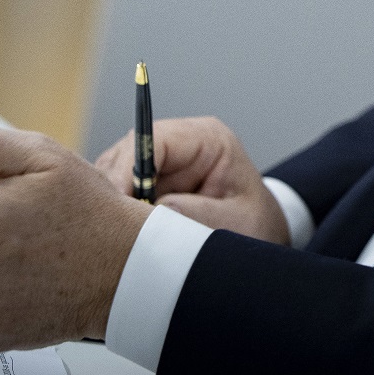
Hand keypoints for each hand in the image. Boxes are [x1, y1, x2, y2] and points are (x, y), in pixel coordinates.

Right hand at [95, 116, 288, 243]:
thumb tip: (156, 210)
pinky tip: (119, 232)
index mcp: (207, 139)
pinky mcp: (148, 181)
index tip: (118, 199)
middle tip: (112, 222)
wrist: (261, 235)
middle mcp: (179, 143)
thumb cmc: (256, 226)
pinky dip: (115, 210)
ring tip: (117, 231)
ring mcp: (161, 161)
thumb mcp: (236, 223)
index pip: (155, 139)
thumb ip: (200, 215)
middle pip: (127, 152)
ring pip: (116, 170)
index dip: (129, 167)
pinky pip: (118, 190)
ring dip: (113, 201)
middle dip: (116, 187)